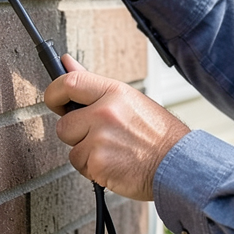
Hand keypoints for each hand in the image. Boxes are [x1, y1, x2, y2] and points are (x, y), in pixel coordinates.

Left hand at [45, 55, 189, 200]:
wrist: (178, 164)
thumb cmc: (158, 134)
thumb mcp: (130, 101)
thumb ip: (95, 86)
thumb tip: (66, 62)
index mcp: (115, 93)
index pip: (70, 82)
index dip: (54, 92)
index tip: (54, 100)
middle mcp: (106, 112)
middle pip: (65, 124)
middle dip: (76, 135)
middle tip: (100, 138)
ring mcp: (101, 138)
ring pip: (72, 148)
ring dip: (87, 154)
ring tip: (114, 152)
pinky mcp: (98, 163)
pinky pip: (81, 167)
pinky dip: (94, 171)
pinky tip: (116, 165)